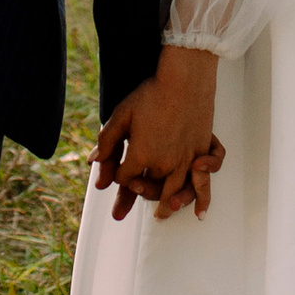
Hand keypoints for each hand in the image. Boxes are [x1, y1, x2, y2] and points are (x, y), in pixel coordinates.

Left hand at [94, 43, 223, 221]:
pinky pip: (202, 183)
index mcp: (140, 154)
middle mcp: (163, 163)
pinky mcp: (201, 153)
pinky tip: (198, 211)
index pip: (125, 178)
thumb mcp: (121, 113)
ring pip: (175, 192)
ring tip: (162, 215)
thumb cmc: (151, 93)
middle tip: (136, 194)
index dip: (119, 176)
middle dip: (140, 193)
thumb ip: (106, 140)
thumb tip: (93, 162)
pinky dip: (200, 199)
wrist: (185, 78)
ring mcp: (185, 160)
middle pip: (149, 188)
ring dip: (168, 206)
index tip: (119, 170)